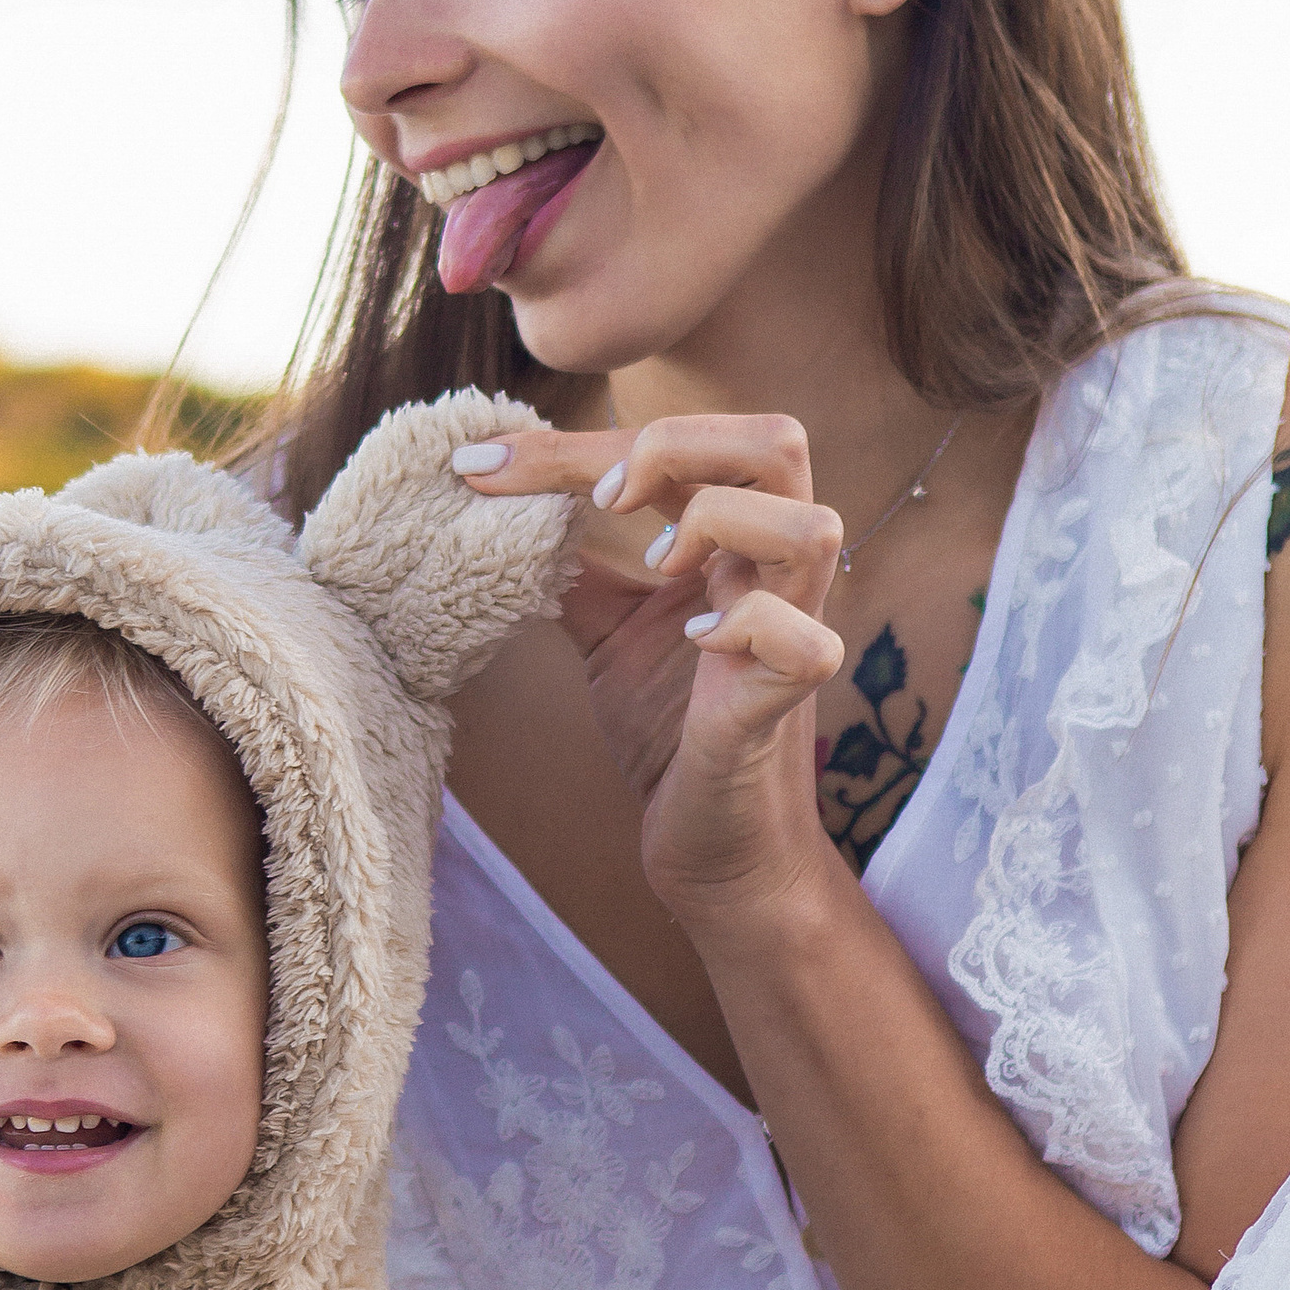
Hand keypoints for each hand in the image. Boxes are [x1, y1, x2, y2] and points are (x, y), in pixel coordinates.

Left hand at [454, 413, 846, 933]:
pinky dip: (743, 626)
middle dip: (675, 444)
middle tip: (600, 500)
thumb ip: (576, 570)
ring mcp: (792, 633)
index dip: (578, 443)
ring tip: (656, 564)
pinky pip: (802, 642)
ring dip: (719, 523)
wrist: (713, 847)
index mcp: (733, 543)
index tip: (479, 461)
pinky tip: (693, 642)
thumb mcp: (608, 634)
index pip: (684, 446)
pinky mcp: (786, 704)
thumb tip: (503, 508)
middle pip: (778, 443)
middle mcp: (773, 575)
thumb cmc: (673, 733)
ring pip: (810, 525)